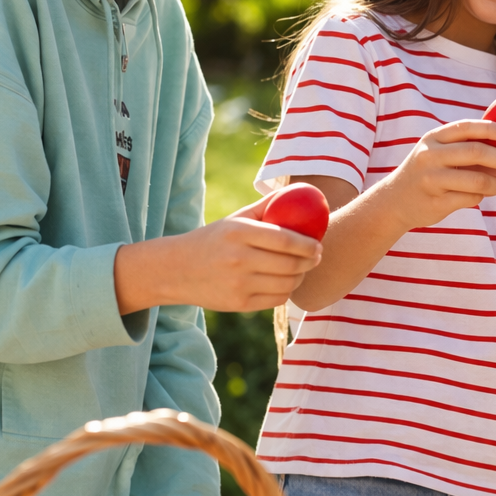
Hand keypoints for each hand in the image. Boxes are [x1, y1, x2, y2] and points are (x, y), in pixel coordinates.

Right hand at [114, 193, 322, 314]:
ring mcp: (238, 284)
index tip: (318, 244)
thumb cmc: (214, 240)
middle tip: (317, 257)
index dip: (308, 244)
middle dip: (310, 261)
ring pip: (286, 284)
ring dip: (300, 277)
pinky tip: (285, 282)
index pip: (284, 239)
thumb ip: (266, 206)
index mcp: (239, 233)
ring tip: (302, 269)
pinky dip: (286, 291)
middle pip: (289, 264)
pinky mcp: (238, 304)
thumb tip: (299, 191)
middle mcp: (238, 259)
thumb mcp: (235, 219)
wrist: (177, 270)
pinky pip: (275, 299)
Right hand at [381, 120, 495, 228]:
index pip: (465, 127)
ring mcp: (432, 180)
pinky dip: (483, 196)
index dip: (490, 128)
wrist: (393, 201)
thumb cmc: (425, 172)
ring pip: (478, 180)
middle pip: (476, 153)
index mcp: (433, 138)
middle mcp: (430, 156)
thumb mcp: (435, 152)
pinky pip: (471, 198)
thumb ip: (463, 146)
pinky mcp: (437, 202)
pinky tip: (483, 194)